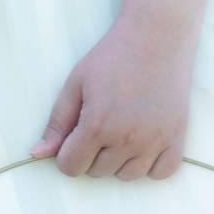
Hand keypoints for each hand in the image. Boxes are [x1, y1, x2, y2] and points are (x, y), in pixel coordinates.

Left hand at [30, 13, 196, 179]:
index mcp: (97, 126)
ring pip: (127, 176)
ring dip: (119, 161)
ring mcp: (155, 141)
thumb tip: (37, 154)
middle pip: (97, 172)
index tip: (74, 135)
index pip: (71, 166)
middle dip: (92, 153)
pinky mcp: (177, 138)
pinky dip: (150, 165)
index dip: (67, 153)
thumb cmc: (112, 57)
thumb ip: (57, 123)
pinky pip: (160, 173)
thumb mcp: (76, 84)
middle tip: (101, 123)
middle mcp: (127, 140)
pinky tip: (143, 144)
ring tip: (121, 131)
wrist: (157, 36)